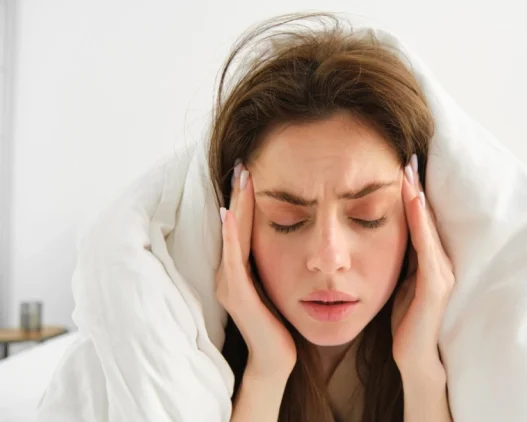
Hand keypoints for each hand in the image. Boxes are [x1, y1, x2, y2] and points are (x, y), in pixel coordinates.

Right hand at [215, 161, 296, 378]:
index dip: (245, 198)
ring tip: (241, 178)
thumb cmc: (282, 321)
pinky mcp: (236, 295)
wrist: (277, 358)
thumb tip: (292, 235)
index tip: (251, 170)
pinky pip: (234, 260)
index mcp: (239, 269)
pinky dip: (231, 236)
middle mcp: (229, 273)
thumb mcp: (279, 283)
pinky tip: (232, 215)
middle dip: (239, 193)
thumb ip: (278, 260)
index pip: (242, 225)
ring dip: (236, 206)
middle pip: (234, 225)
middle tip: (244, 163)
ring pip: (232, 236)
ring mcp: (230, 283)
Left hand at [391, 155, 454, 375]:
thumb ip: (398, 259)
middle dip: (417, 187)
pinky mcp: (436, 287)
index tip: (399, 166)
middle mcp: (441, 262)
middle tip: (407, 156)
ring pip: (430, 227)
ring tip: (408, 171)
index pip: (420, 221)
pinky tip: (414, 202)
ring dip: (419, 198)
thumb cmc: (405, 321)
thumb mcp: (398, 282)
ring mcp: (442, 273)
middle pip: (428, 217)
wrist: (414, 357)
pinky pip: (428, 248)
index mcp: (430, 261)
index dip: (411, 193)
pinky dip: (421, 224)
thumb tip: (382, 234)